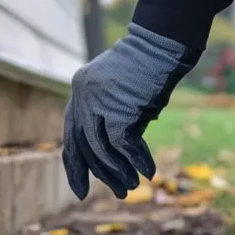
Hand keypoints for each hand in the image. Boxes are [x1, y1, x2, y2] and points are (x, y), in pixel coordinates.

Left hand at [63, 23, 199, 198]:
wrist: (162, 41)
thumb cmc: (151, 65)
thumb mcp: (125, 93)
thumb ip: (116, 116)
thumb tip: (120, 152)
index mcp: (80, 91)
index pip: (72, 135)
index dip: (76, 165)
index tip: (80, 190)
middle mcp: (81, 96)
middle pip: (84, 146)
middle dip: (101, 174)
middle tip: (119, 193)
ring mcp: (96, 102)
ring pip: (102, 149)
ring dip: (119, 171)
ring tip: (133, 187)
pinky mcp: (115, 107)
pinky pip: (123, 144)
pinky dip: (136, 160)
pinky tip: (148, 173)